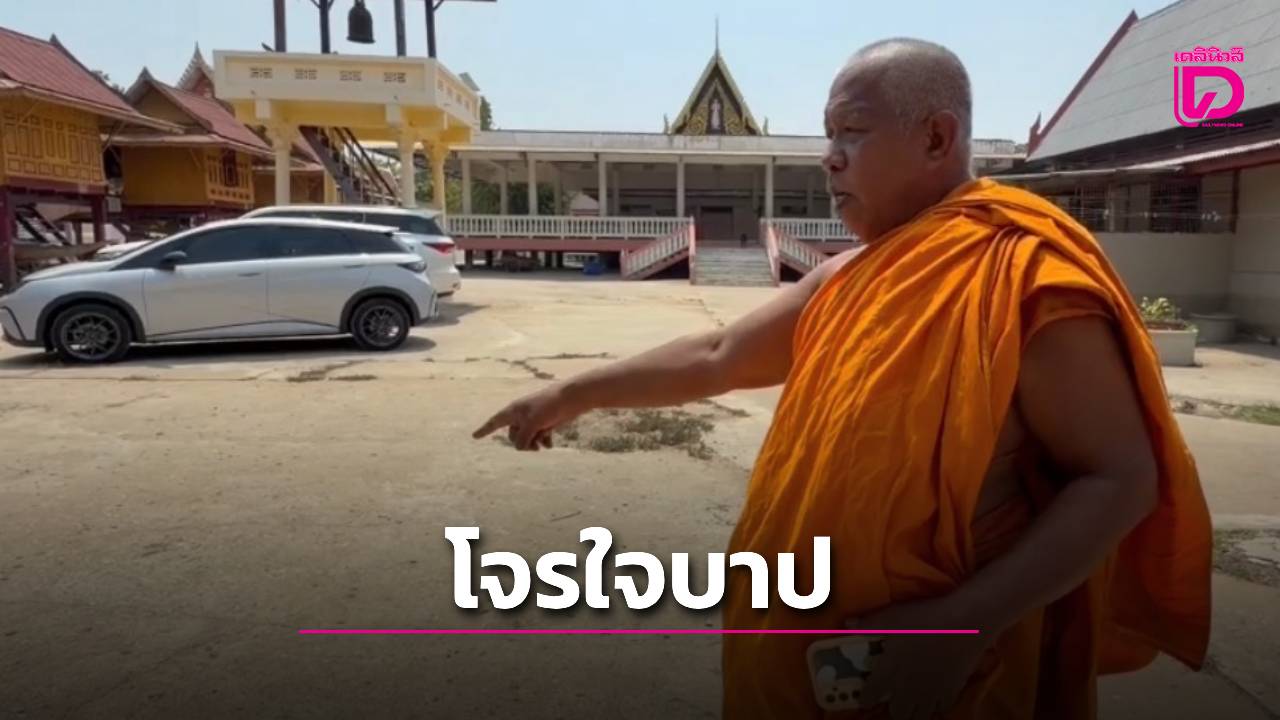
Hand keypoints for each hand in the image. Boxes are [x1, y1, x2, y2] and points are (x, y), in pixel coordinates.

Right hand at [472, 382, 582, 450]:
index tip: (474, 436)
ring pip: (527, 439)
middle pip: (513, 436)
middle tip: (533, 445)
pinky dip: (543, 441)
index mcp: (513, 411)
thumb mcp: (532, 424)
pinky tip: (549, 443)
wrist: (570, 399)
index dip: (484, 430)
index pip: (495, 422)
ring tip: (542, 443)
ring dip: (533, 443)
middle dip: (522, 443)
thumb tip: (521, 448)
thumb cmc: (549, 407)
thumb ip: (523, 438)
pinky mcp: (545, 423)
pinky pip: (538, 438)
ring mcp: (533, 420)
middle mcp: (521, 415)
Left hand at [851, 597, 994, 719]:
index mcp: (890, 671)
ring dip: (914, 712)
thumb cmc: (925, 619)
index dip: (866, 698)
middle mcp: (909, 688)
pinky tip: (935, 698)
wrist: (966, 624)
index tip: (865, 699)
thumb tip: (847, 624)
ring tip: (913, 705)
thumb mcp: (892, 617)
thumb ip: (869, 623)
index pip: (872, 693)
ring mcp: (932, 692)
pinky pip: (942, 709)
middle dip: (893, 710)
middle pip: (899, 713)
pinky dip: (937, 707)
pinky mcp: (952, 691)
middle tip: (893, 701)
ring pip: (920, 716)